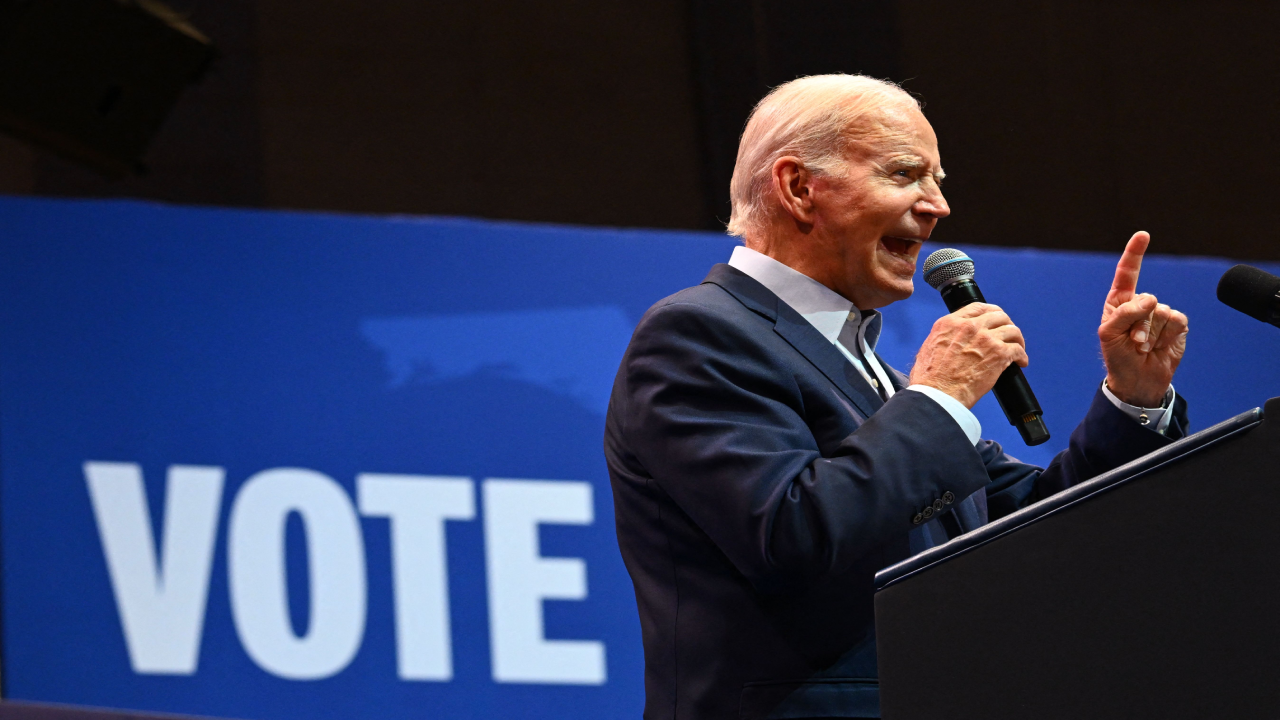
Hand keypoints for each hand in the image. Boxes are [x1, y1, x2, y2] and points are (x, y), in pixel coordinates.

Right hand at [910, 302, 1028, 408]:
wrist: (939, 394)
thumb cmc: (930, 378)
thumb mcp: (929, 347)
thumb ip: (944, 337)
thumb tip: (952, 341)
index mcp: (951, 323)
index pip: (978, 307)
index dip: (991, 312)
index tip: (995, 319)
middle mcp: (970, 326)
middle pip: (999, 316)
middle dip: (1006, 324)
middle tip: (1008, 335)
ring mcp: (986, 339)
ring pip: (1012, 330)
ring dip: (1017, 339)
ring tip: (1017, 348)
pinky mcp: (999, 354)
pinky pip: (1018, 350)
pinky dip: (1021, 356)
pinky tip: (1020, 362)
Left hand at [1099, 231, 1187, 406]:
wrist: (1137, 380)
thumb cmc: (1117, 356)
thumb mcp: (1109, 335)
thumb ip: (1125, 313)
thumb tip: (1151, 299)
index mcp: (1120, 301)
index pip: (1127, 273)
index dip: (1134, 253)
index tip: (1142, 235)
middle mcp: (1141, 304)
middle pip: (1147, 300)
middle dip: (1139, 324)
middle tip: (1132, 343)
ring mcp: (1160, 313)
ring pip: (1162, 312)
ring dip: (1152, 334)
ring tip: (1143, 347)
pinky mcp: (1177, 325)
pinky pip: (1177, 321)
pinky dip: (1167, 337)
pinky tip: (1159, 347)